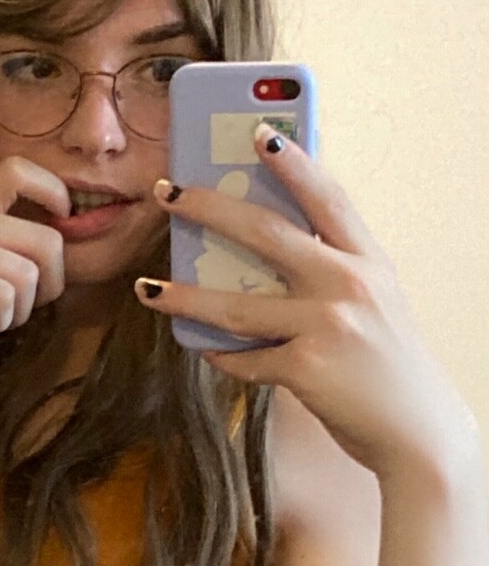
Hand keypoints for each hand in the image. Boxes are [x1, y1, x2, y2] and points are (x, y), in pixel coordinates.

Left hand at [134, 123, 479, 481]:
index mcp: (368, 261)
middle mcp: (349, 285)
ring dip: (185, 296)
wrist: (417, 432)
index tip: (257, 133)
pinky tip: (202, 349)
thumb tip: (266, 252)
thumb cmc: (386, 366)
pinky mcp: (306, 369)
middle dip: (210, 208)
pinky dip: (221, 356)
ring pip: (238, 304)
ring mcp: (327, 326)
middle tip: (167, 193)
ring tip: (148, 288)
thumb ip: (333, 273)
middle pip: (268, 232)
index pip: (328, 197)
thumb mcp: (374, 303)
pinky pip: (245, 359)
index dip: (294, 161)